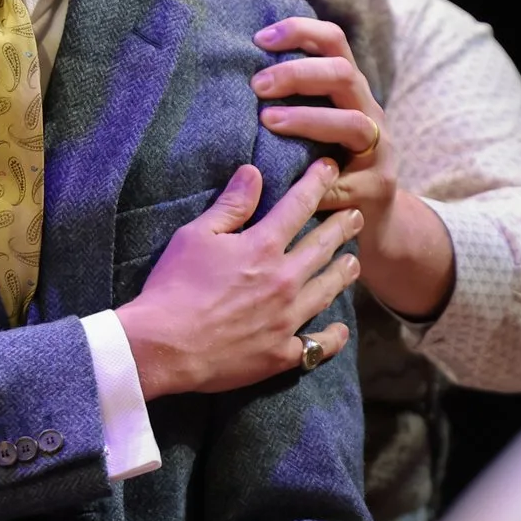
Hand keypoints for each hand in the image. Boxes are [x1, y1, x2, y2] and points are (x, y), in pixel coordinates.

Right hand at [115, 160, 358, 397]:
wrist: (164, 346)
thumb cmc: (173, 287)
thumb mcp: (195, 236)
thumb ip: (230, 205)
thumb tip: (253, 172)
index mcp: (263, 246)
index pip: (299, 205)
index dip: (317, 182)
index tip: (330, 168)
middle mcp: (284, 280)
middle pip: (323, 247)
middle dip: (342, 227)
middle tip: (355, 216)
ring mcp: (286, 319)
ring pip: (327, 290)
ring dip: (343, 274)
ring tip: (354, 263)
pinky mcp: (280, 353)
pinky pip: (317, 345)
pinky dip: (332, 337)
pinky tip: (340, 329)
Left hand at [253, 18, 394, 225]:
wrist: (373, 219)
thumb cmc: (327, 166)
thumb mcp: (310, 129)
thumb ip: (286, 104)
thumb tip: (229, 81)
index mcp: (348, 90)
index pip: (334, 42)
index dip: (300, 32)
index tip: (259, 39)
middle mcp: (369, 111)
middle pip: (344, 74)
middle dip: (298, 74)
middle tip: (258, 85)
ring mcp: (379, 150)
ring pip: (354, 123)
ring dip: (309, 120)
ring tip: (269, 122)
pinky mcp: (377, 187)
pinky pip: (345, 182)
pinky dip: (314, 184)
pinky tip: (286, 187)